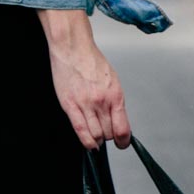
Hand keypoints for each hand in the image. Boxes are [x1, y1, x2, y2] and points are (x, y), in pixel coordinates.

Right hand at [39, 10, 130, 150]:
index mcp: (115, 96)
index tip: (122, 143)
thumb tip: (117, 120)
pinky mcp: (70, 105)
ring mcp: (85, 105)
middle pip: (109, 134)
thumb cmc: (92, 62)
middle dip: (108, 136)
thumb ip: (115, 101)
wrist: (73, 49)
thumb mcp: (112, 81)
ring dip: (97, 139)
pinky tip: (89, 144)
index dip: (123, 141)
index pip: (123, 129)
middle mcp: (102, 102)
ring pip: (96, 135)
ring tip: (96, 135)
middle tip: (105, 132)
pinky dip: (87, 141)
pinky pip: (80, 131)